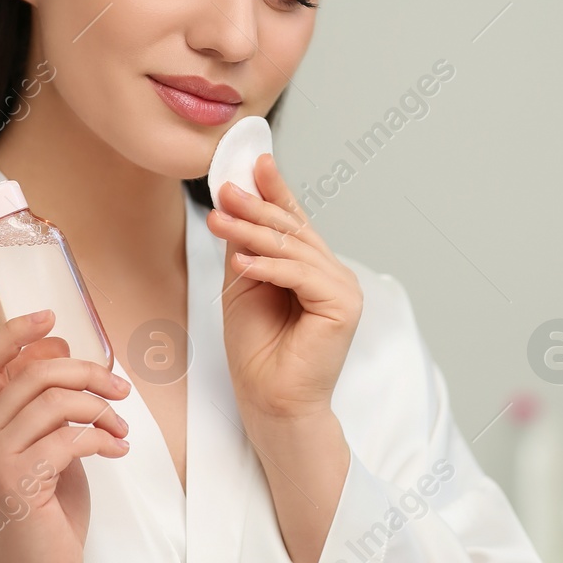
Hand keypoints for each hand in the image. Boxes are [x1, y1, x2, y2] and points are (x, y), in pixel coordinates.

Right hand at [0, 309, 131, 562]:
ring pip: (55, 401)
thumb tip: (76, 370)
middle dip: (87, 372)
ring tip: (121, 430)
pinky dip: (103, 438)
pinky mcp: (19, 480)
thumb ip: (51, 413)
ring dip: (101, 409)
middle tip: (120, 389)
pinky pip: (69, 437)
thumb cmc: (46, 513)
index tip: (51, 317)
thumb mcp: (49, 450)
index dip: (15, 331)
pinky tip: (117, 451)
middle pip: (34, 373)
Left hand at [207, 153, 363, 421]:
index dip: (275, 189)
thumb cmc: (257, 351)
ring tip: (219, 220)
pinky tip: (243, 262)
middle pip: (291, 229)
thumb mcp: (243, 286)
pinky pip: (302, 275)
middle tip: (224, 189)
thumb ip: (246, 247)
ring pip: (293, 248)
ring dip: (252, 232)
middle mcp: (332, 273)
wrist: (269, 401)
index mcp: (312, 267)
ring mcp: (342, 288)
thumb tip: (236, 204)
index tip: (254, 161)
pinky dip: (271, 267)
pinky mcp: (343, 305)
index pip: (293, 221)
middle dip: (255, 206)